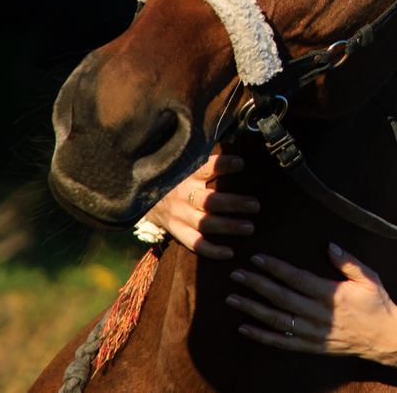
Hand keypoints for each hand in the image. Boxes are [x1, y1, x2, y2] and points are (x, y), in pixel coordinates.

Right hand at [144, 154, 258, 258]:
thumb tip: (234, 145)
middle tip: (256, 205)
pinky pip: (194, 243)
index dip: (223, 165)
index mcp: (186, 174)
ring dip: (228, 226)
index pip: (206, 168)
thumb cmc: (173, 174)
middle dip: (234, 203)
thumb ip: (205, 157)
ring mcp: (179, 215)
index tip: (241, 163)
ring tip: (249, 227)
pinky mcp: (176, 230)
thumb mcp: (184, 161)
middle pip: (210, 201)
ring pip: (205, 223)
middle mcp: (182, 194)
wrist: (140, 193)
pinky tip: (229, 252)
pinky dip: (211, 250)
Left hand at [226, 244, 396, 374]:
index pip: (296, 278)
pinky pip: (282, 342)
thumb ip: (348, 261)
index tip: (257, 258)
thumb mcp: (369, 277)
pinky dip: (262, 336)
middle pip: (281, 298)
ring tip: (233, 297)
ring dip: (253, 309)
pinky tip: (245, 328)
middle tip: (236, 273)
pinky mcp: (311, 346)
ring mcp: (313, 333)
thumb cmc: (377, 303)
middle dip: (256, 285)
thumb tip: (329, 245)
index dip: (275, 268)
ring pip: (277, 320)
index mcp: (331, 294)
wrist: (386, 339)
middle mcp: (318, 314)